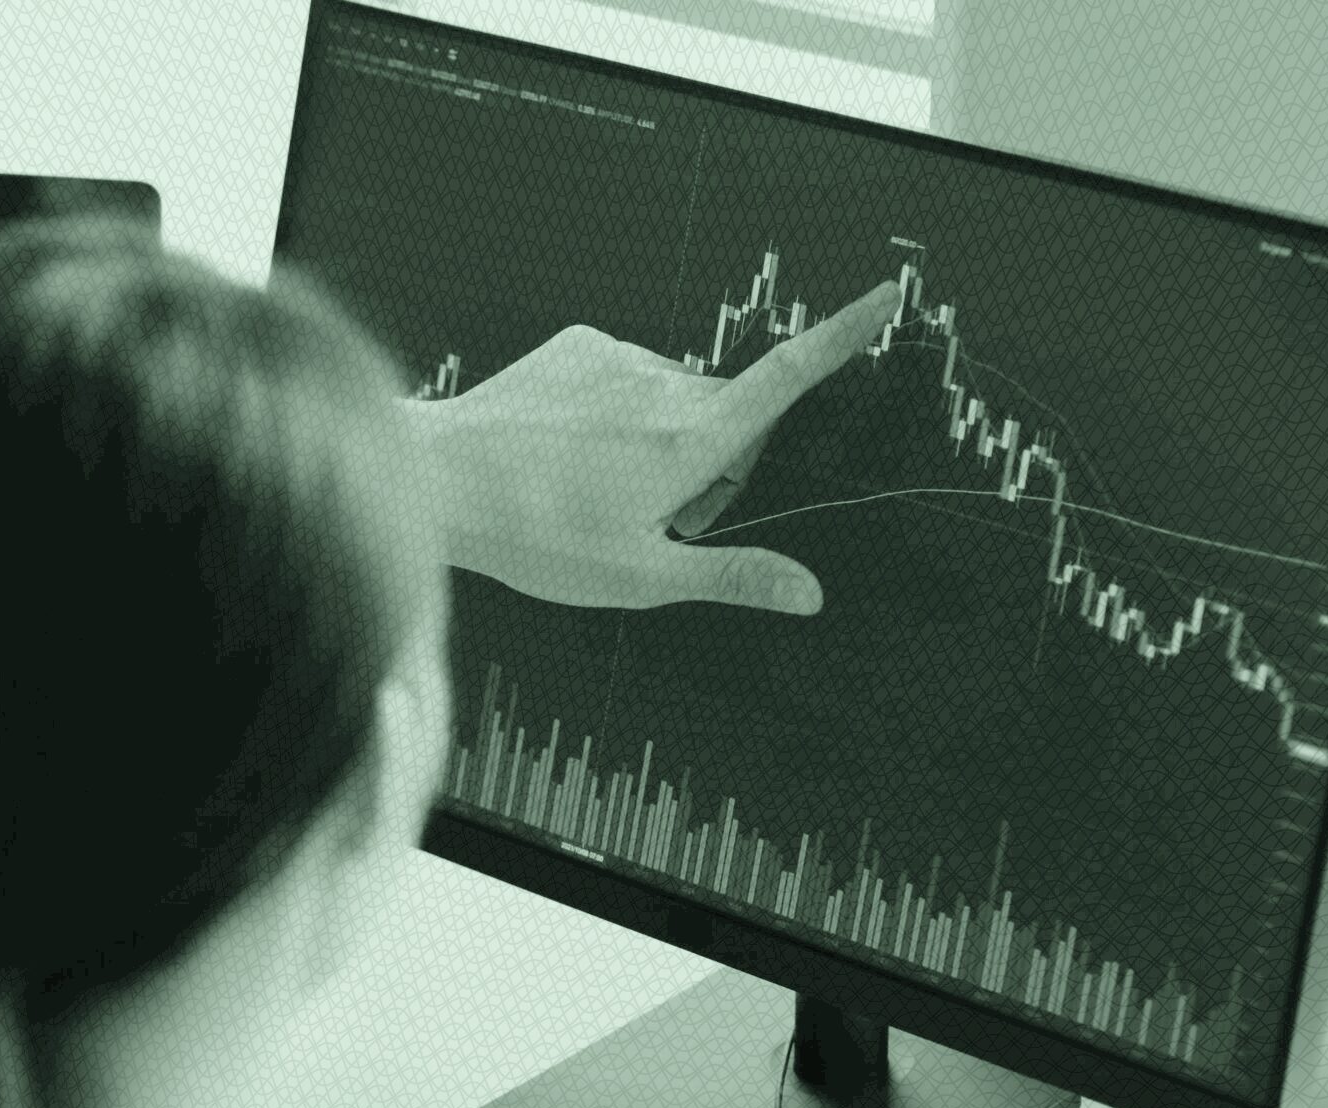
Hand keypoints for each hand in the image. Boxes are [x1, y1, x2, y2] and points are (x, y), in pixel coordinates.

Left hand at [416, 279, 903, 613]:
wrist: (441, 480)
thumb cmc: (538, 538)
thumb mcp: (641, 575)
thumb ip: (731, 576)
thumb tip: (808, 594)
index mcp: (694, 440)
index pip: (790, 376)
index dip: (843, 334)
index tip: (887, 294)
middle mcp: (667, 387)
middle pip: (729, 413)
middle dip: (715, 457)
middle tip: (654, 512)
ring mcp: (621, 360)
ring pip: (673, 397)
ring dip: (659, 435)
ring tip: (595, 485)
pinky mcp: (580, 346)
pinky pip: (623, 375)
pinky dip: (612, 409)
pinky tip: (566, 448)